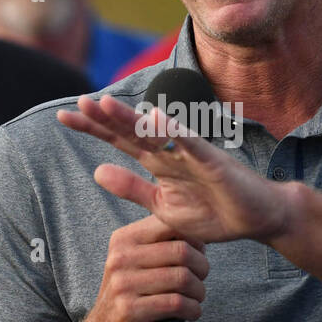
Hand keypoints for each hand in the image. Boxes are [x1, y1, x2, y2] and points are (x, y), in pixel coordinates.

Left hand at [57, 94, 291, 244]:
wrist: (258, 218)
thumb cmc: (215, 211)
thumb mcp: (162, 206)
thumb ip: (132, 188)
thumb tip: (96, 171)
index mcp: (157, 162)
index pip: (118, 141)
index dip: (92, 128)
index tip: (63, 116)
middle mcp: (170, 151)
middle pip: (130, 131)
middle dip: (104, 118)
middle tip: (76, 103)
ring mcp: (191, 153)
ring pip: (155, 131)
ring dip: (129, 118)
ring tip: (104, 103)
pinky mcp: (212, 160)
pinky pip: (189, 142)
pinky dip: (171, 130)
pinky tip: (152, 117)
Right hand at [81, 214, 209, 321]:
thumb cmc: (130, 298)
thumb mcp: (136, 263)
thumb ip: (159, 244)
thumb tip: (198, 233)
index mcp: (124, 240)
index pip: (170, 225)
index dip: (194, 240)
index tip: (199, 255)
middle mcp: (120, 259)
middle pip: (181, 251)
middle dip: (202, 267)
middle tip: (201, 279)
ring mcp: (123, 285)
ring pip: (182, 278)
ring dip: (199, 291)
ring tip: (196, 298)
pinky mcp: (130, 311)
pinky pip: (176, 304)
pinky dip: (192, 309)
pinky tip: (191, 313)